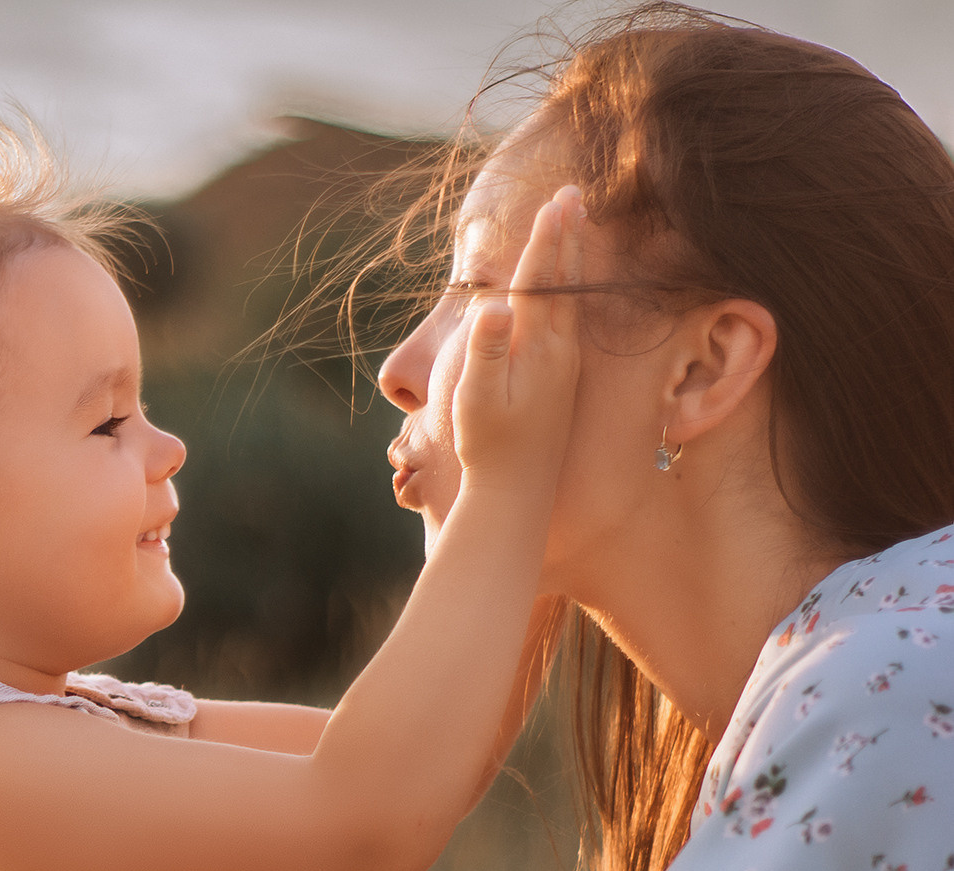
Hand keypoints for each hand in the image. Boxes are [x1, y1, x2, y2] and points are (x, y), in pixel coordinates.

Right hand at [453, 184, 583, 497]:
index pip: (540, 282)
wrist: (517, 492)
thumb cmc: (489, 447)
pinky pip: (570, 318)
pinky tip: (571, 285)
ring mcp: (563, 366)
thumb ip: (486, 350)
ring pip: (572, 298)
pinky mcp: (561, 379)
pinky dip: (571, 289)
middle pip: (564, 281)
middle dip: (567, 236)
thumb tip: (492, 304)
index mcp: (538, 350)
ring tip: (577, 227)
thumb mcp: (477, 399)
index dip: (545, 241)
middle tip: (575, 194)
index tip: (555, 202)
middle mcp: (558, 352)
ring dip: (573, 258)